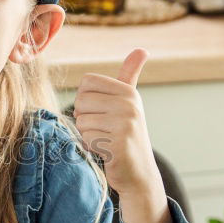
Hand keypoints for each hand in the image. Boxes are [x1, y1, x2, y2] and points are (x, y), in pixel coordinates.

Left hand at [73, 49, 159, 196]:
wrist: (138, 173)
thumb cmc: (126, 135)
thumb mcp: (129, 103)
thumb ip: (129, 76)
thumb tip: (142, 49)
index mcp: (128, 92)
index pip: (87, 82)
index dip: (86, 100)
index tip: (101, 112)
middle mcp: (129, 104)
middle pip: (81, 101)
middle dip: (85, 118)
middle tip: (103, 129)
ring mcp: (125, 123)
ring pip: (82, 121)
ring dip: (88, 134)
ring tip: (107, 140)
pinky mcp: (118, 143)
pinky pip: (87, 138)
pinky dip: (93, 147)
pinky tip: (108, 151)